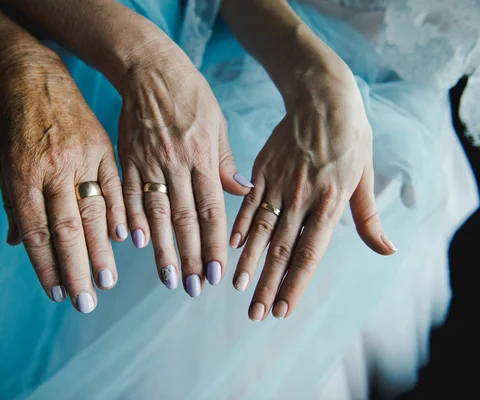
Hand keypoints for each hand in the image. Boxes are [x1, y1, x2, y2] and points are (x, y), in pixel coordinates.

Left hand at [0, 45, 126, 312]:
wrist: (31, 74)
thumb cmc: (10, 123)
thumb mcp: (1, 162)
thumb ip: (14, 205)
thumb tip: (20, 246)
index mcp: (21, 176)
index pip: (36, 232)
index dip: (46, 266)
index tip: (57, 294)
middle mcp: (51, 170)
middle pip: (66, 229)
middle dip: (76, 270)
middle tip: (85, 302)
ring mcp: (80, 157)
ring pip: (94, 212)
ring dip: (101, 250)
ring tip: (107, 281)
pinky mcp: (101, 147)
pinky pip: (113, 185)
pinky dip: (120, 212)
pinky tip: (125, 238)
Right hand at [117, 43, 250, 296]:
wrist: (149, 69)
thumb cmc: (190, 95)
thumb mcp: (217, 123)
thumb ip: (225, 162)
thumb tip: (242, 193)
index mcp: (202, 157)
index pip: (211, 211)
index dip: (215, 245)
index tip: (217, 273)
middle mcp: (175, 164)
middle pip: (184, 220)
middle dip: (191, 258)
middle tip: (195, 288)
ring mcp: (148, 163)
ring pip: (156, 214)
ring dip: (163, 250)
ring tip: (169, 279)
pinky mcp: (127, 160)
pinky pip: (128, 195)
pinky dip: (132, 220)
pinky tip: (136, 244)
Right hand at [230, 60, 396, 320]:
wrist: (323, 98)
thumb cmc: (350, 139)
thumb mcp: (365, 177)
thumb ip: (369, 219)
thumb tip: (386, 251)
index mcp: (331, 202)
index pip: (309, 253)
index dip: (294, 284)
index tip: (282, 310)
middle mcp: (303, 198)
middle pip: (281, 249)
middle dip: (267, 284)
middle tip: (255, 313)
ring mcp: (279, 183)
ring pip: (260, 230)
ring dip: (249, 262)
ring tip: (238, 288)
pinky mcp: (262, 170)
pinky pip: (248, 203)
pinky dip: (239, 226)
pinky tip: (230, 248)